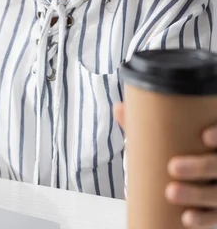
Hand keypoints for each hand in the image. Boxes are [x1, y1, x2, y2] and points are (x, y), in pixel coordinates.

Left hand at [114, 104, 216, 227]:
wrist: (186, 177)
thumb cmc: (176, 149)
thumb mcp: (165, 135)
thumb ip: (145, 123)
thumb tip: (119, 109)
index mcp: (214, 143)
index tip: (203, 137)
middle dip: (199, 167)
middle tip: (172, 167)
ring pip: (216, 193)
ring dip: (196, 194)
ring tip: (170, 192)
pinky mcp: (215, 208)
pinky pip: (214, 217)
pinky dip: (202, 218)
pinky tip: (186, 218)